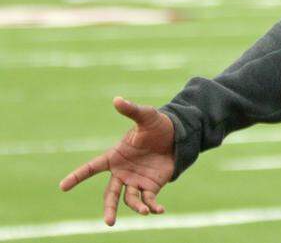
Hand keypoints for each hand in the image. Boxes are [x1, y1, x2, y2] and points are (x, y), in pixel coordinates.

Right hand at [58, 97, 175, 225]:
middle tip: (109, 222)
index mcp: (115, 156)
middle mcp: (122, 172)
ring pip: (130, 200)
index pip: (92, 168)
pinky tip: (158, 210)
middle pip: (110, 194)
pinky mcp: (151, 186)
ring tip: (144, 212)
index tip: (62, 186)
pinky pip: (149, 200)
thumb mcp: (146, 116)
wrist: (177, 136)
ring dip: (136, 207)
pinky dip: (153, 207)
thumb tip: (117, 99)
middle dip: (108, 208)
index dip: (77, 176)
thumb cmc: (157, 126)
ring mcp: (136, 181)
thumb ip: (131, 110)